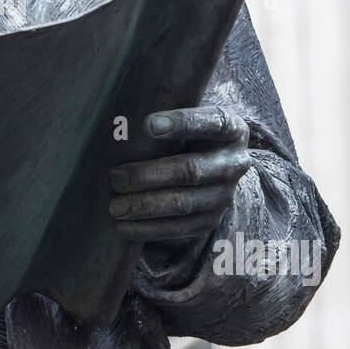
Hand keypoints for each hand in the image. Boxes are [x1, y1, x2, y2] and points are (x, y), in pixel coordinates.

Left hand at [109, 106, 249, 246]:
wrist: (210, 169)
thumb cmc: (186, 136)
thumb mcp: (187, 120)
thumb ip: (166, 119)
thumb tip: (121, 123)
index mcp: (231, 130)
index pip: (212, 123)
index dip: (182, 122)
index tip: (147, 124)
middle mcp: (234, 163)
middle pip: (191, 170)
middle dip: (147, 175)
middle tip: (115, 178)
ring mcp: (225, 196)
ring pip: (183, 203)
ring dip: (144, 206)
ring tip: (115, 207)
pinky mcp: (211, 221)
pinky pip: (180, 229)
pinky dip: (149, 229)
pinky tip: (124, 227)